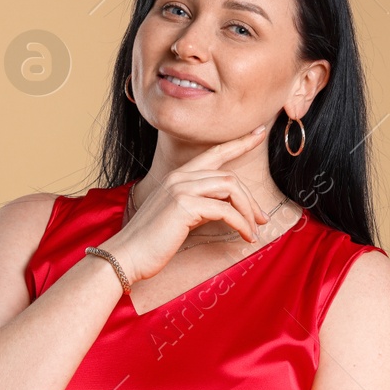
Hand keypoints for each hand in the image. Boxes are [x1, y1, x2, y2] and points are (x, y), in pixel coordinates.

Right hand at [99, 123, 274, 284]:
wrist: (126, 256)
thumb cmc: (151, 242)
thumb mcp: (178, 217)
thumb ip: (199, 206)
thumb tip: (225, 209)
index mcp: (177, 176)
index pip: (214, 153)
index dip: (239, 143)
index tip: (259, 133)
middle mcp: (179, 177)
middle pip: (229, 175)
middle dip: (251, 198)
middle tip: (262, 219)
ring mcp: (181, 188)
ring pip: (231, 188)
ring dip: (248, 211)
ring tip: (254, 230)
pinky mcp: (184, 205)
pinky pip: (225, 210)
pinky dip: (241, 223)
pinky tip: (245, 236)